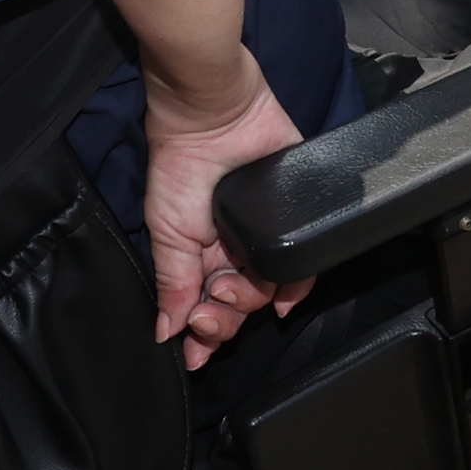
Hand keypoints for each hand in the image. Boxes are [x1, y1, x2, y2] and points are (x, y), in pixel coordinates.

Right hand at [142, 77, 313, 365]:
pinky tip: (284, 301)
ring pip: (269, 291)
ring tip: (231, 289)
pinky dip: (297, 288)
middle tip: (208, 311)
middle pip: (238, 306)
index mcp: (201, 254)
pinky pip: (304, 262)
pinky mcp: (296, 218)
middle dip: (222, 320)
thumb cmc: (182, 167)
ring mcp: (266, 236)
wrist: (215, 118)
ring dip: (249, 303)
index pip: (206, 305)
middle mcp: (235, 249)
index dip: (203, 333)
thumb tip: (166, 332)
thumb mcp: (167, 231)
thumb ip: (172, 283)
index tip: (196, 351)